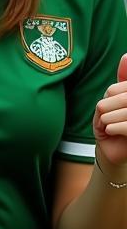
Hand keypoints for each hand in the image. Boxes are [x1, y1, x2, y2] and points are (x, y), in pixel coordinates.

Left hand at [94, 54, 126, 170]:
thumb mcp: (117, 99)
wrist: (115, 150)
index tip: (108, 108)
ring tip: (109, 125)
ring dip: (107, 120)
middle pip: (119, 98)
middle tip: (104, 118)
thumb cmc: (115, 120)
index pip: (117, 88)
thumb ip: (125, 78)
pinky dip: (112, 128)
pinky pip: (125, 126)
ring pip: (121, 112)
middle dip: (106, 108)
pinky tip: (111, 132)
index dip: (108, 97)